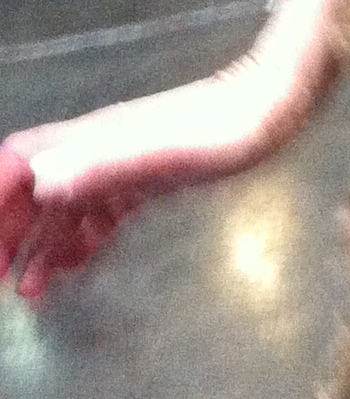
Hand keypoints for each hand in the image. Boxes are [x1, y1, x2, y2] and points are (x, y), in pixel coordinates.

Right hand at [2, 50, 318, 302]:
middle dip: (6, 233)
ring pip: (64, 208)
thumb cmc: (225, 127)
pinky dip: (78, 242)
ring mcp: (123, 163)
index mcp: (89, 140)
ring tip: (28, 293)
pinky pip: (99, 213)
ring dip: (39, 246)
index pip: (16, 165)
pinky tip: (71, 270)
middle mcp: (96, 149)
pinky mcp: (149, 177)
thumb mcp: (164, 152)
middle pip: (31, 190)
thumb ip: (103, 164)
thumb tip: (38, 180)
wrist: (275, 105)